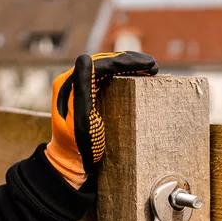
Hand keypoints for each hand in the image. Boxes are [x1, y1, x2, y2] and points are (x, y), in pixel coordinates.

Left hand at [47, 52, 158, 188]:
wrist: (70, 162)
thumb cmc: (78, 146)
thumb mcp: (81, 121)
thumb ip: (82, 91)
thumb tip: (85, 58)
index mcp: (68, 84)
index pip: (101, 63)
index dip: (125, 61)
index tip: (149, 65)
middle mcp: (71, 81)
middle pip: (104, 61)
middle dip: (130, 60)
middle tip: (153, 66)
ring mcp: (77, 87)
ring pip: (105, 67)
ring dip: (127, 65)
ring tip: (149, 68)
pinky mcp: (84, 95)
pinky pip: (105, 77)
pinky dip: (122, 74)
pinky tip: (137, 77)